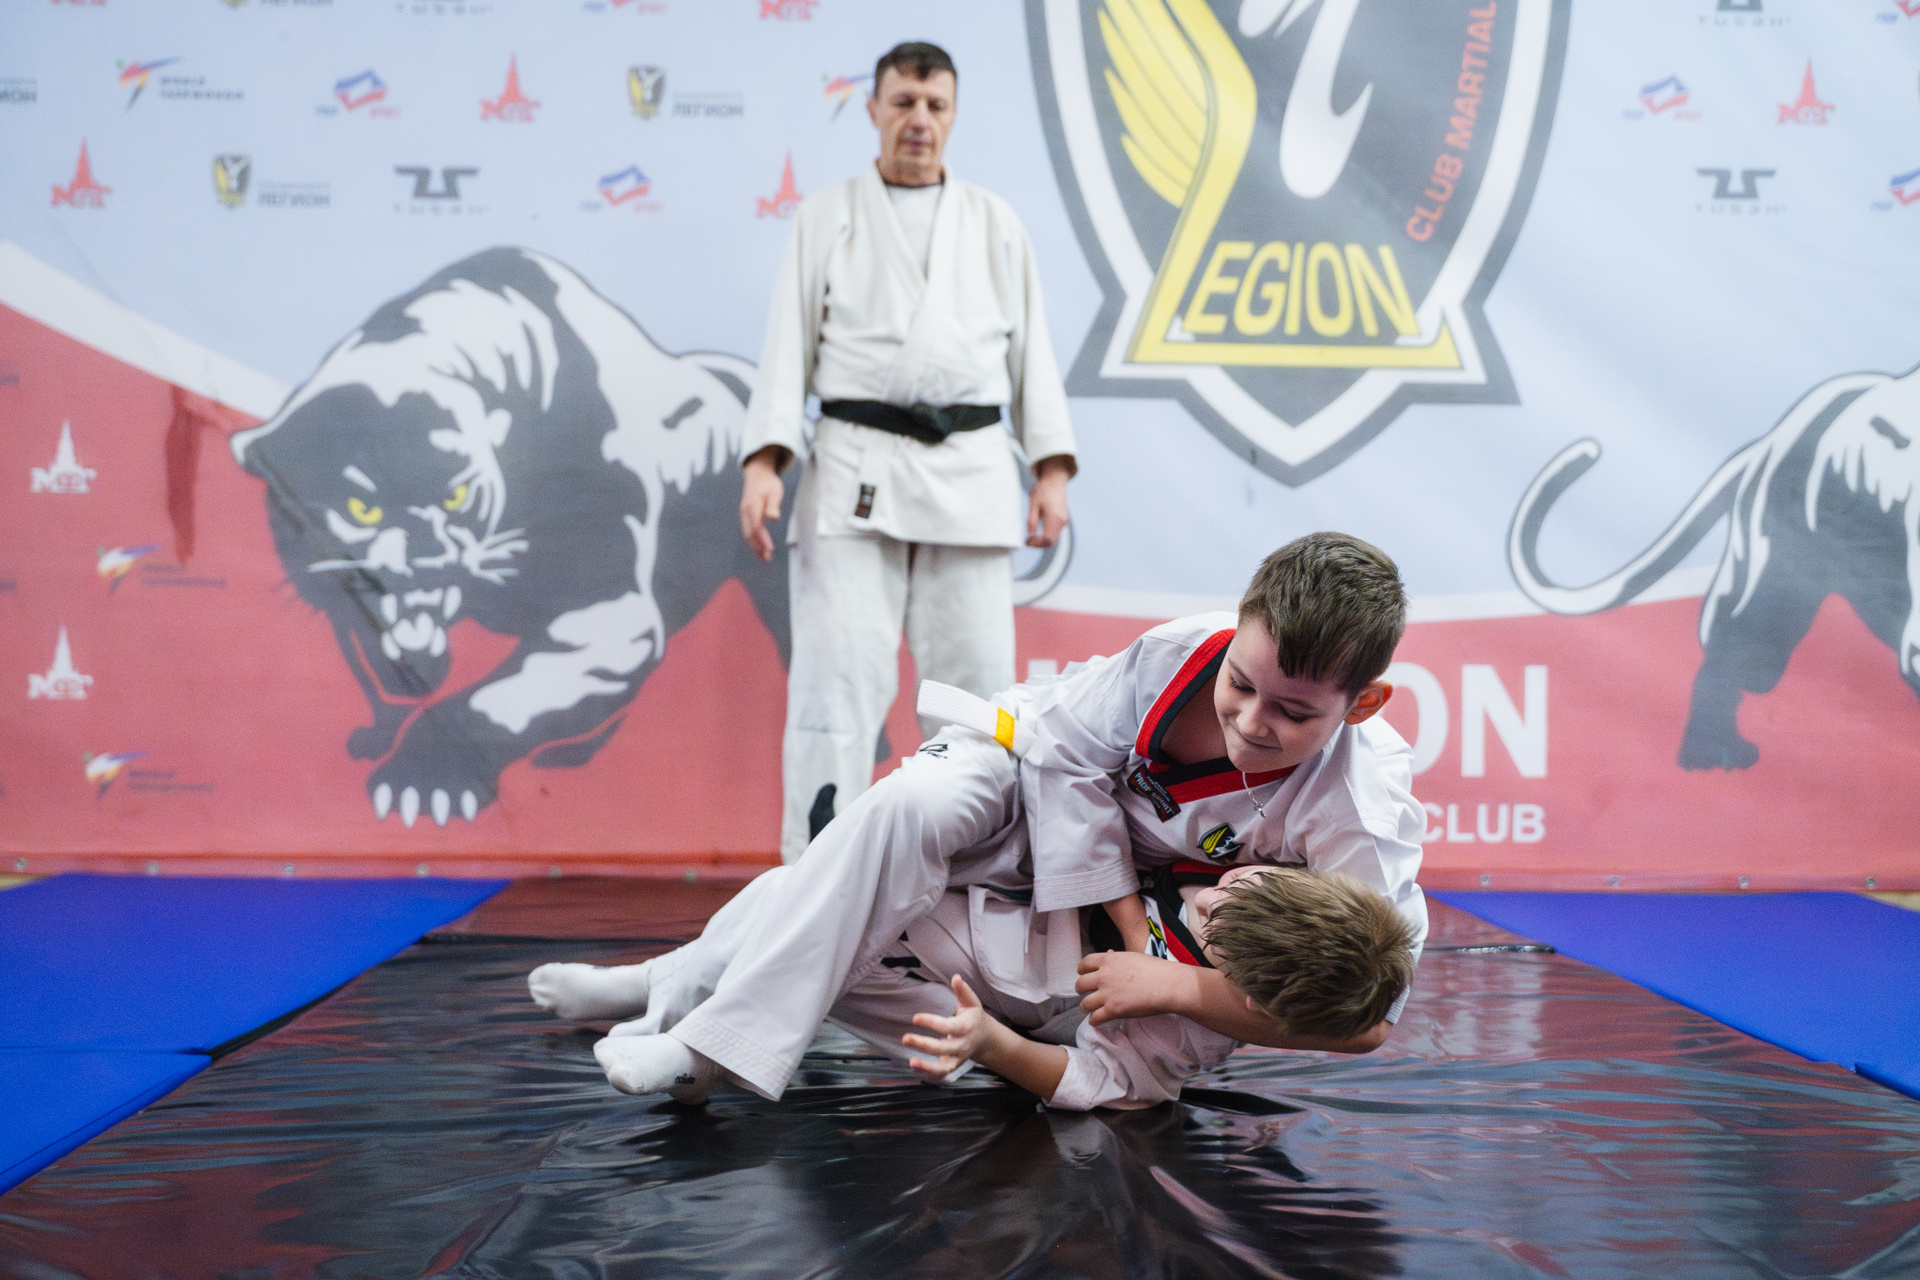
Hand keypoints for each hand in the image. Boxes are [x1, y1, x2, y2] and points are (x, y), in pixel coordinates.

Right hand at [738, 447, 788, 561]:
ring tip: (764, 558)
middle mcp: (745, 511)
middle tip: (767, 558)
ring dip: (755, 547)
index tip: (770, 548)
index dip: (762, 538)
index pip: (757, 525)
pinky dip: (753, 542)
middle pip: (750, 532)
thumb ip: (773, 505)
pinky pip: (748, 531)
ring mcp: (744, 514)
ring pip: (747, 534)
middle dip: (757, 546)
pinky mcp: (746, 517)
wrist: (757, 475)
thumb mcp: (774, 491)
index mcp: (752, 504)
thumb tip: (773, 517)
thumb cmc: (768, 483)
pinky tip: (760, 549)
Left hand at [903, 974, 997, 1078]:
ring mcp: (958, 1059)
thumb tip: (956, 977)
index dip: (932, 1023)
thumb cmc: (973, 1017)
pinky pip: (941, 1075)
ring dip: (927, 1067)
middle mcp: (962, 1045)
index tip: (915, 1018)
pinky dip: (929, 1075)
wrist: (985, 1038)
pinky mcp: (953, 1066)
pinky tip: (915, 1068)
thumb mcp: (971, 1002)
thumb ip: (963, 991)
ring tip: (911, 1062)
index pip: (949, 1027)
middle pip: (943, 1048)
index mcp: (966, 1028)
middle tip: (905, 1038)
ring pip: (944, 1068)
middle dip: (924, 1045)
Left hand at [1025, 455, 1072, 547]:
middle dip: (1039, 544)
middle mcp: (1062, 521)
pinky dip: (1047, 536)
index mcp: (1054, 517)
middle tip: (1028, 540)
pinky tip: (1038, 531)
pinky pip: (1055, 533)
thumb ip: (1032, 520)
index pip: (1047, 539)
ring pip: (1054, 539)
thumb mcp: (1033, 503)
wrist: (1055, 480)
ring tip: (1032, 536)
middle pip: (1051, 542)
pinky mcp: (1063, 520)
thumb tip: (1030, 534)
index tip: (1027, 541)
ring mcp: (1064, 521)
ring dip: (1043, 541)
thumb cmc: (1043, 490)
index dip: (1036, 544)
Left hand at [1075, 950, 1191, 1025]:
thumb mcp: (1133, 956)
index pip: (1084, 963)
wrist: (1167, 984)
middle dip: (1081, 990)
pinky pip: (1095, 1018)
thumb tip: (1109, 954)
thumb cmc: (1156, 969)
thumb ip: (1117, 958)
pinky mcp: (1113, 1010)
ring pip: (1085, 1003)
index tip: (1083, 974)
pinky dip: (1094, 1020)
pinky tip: (1097, 1021)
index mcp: (1108, 960)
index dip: (1082, 970)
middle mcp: (1103, 976)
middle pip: (1080, 984)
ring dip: (1086, 1007)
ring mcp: (1107, 993)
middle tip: (1085, 993)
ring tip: (1089, 1009)